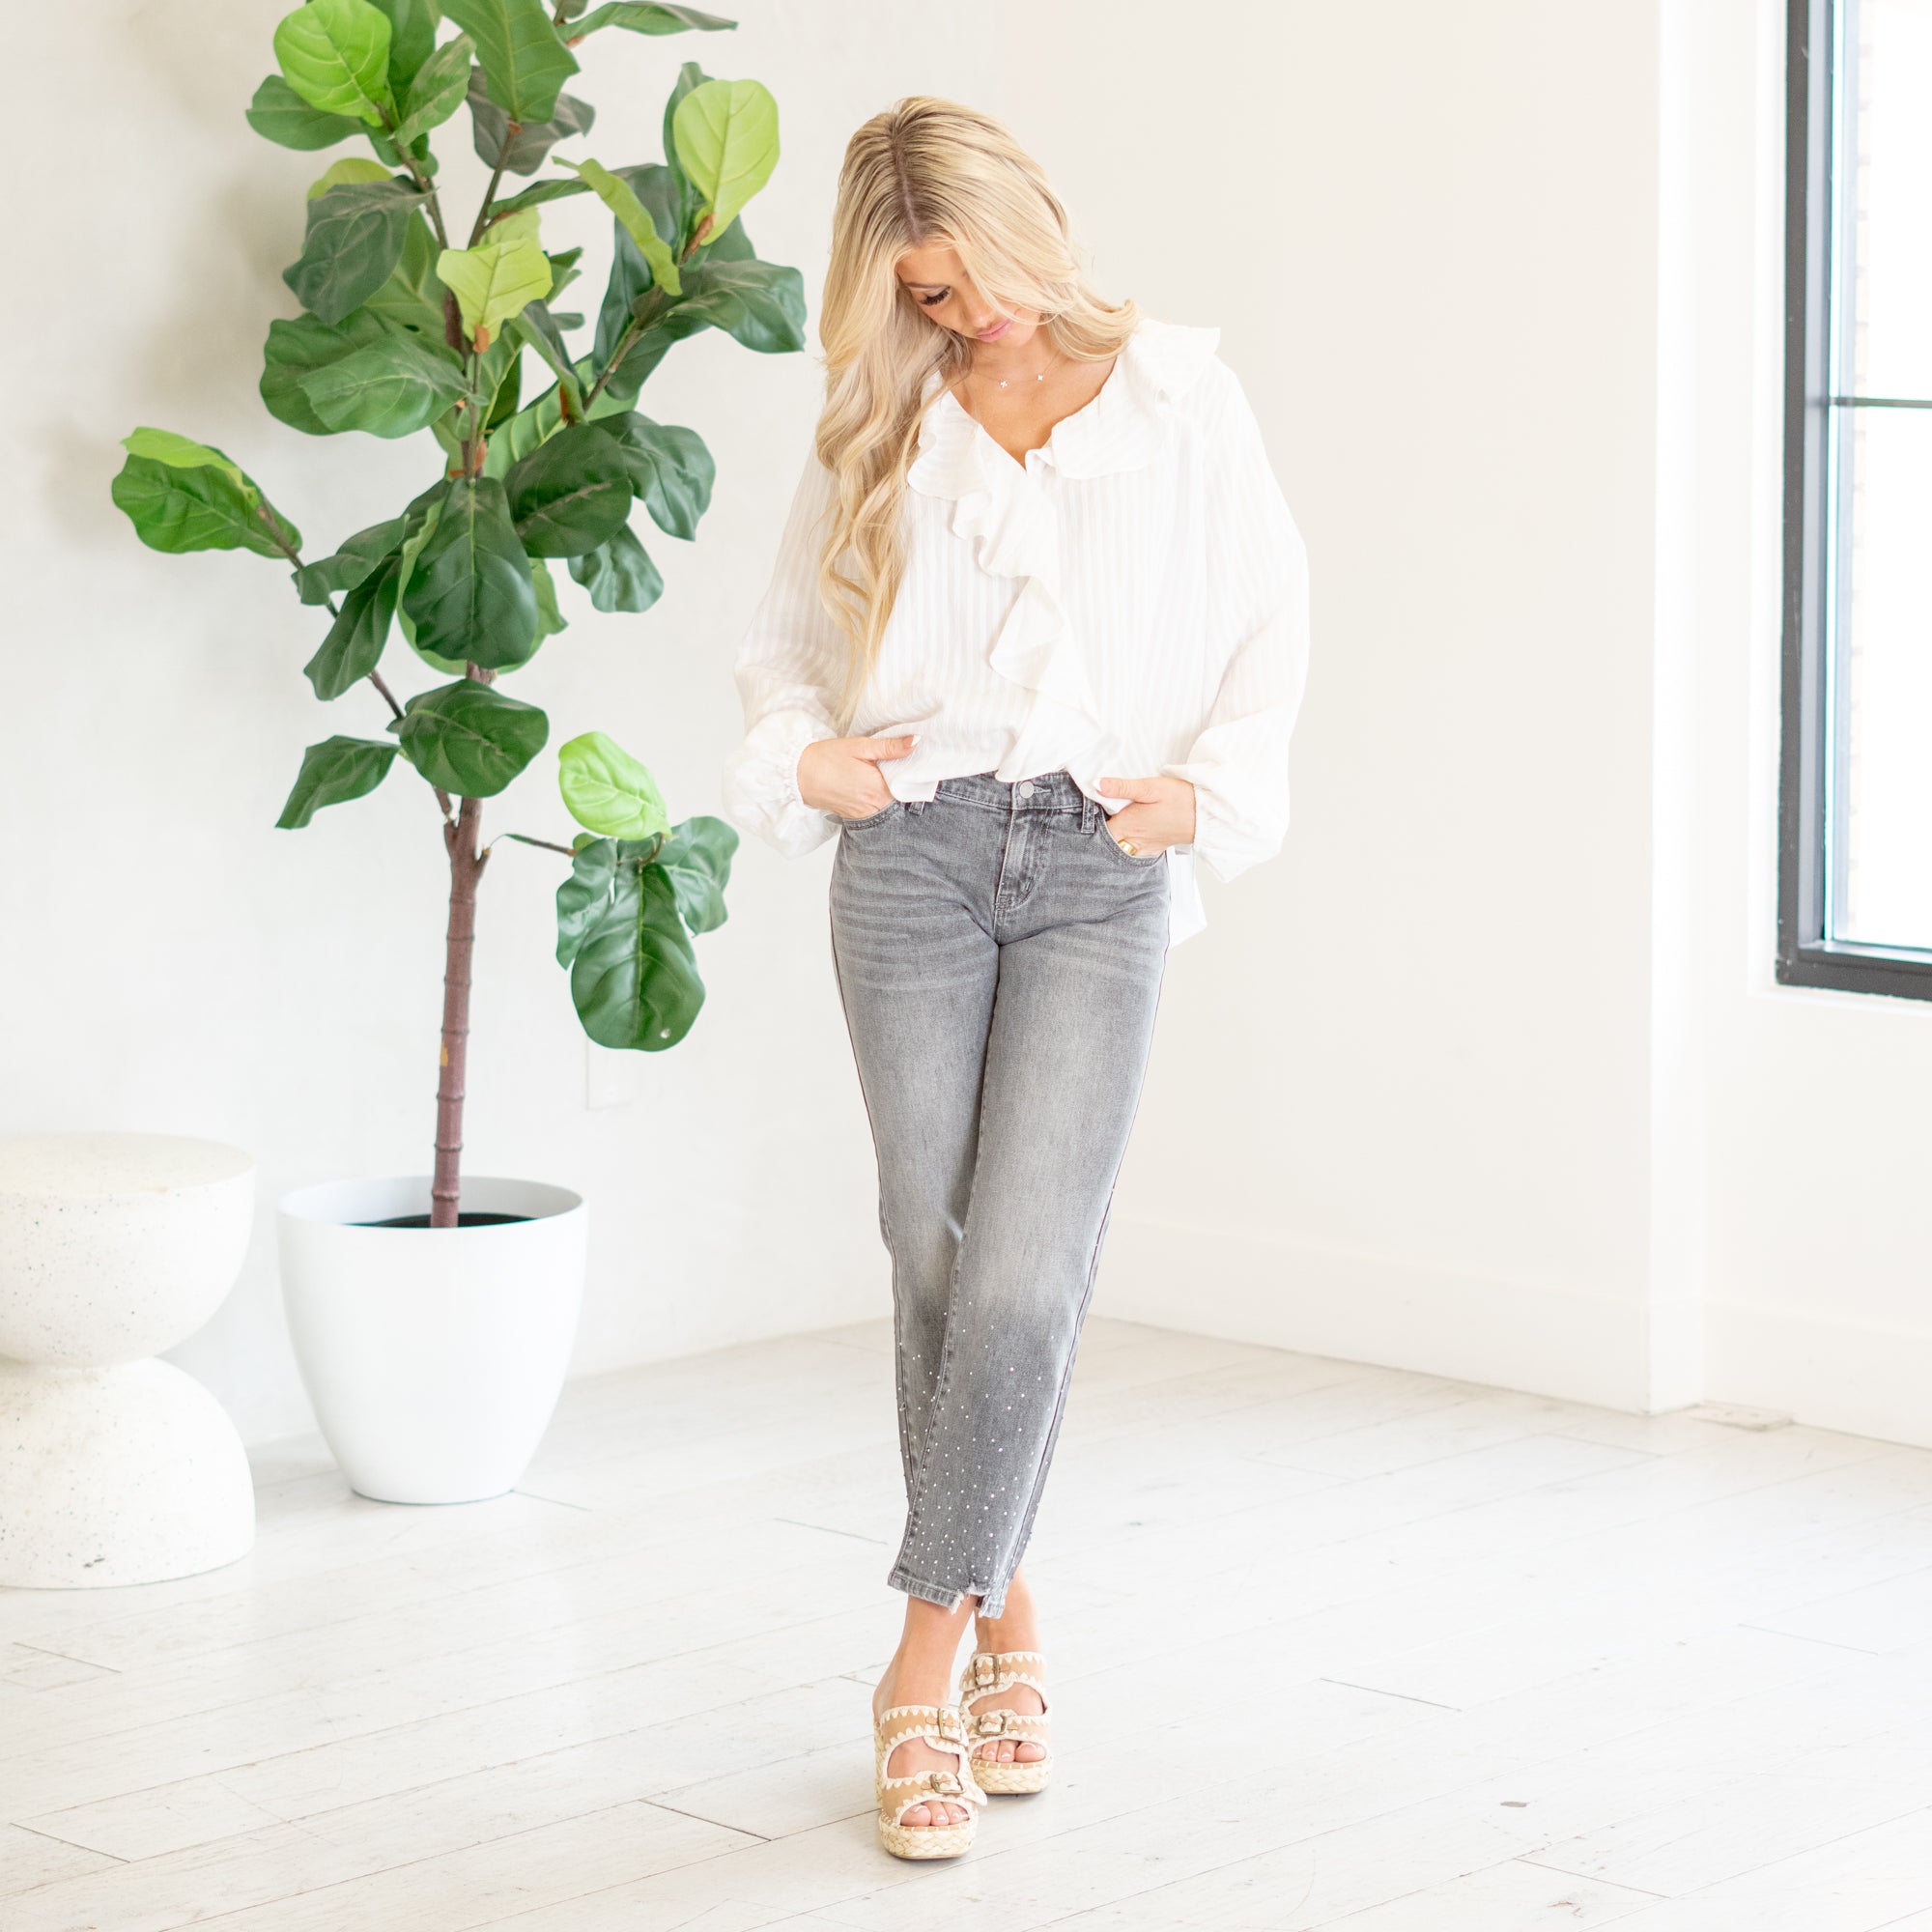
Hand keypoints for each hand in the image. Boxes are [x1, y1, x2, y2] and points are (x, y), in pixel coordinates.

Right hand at [799, 733, 917, 819]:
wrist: (796, 776)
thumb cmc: (825, 758)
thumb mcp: (859, 746)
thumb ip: (889, 747)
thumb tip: (915, 742)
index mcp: (879, 788)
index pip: (910, 783)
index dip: (911, 770)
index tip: (908, 757)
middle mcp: (875, 805)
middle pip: (901, 794)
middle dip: (900, 779)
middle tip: (891, 761)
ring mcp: (865, 814)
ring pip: (889, 802)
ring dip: (888, 789)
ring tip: (876, 772)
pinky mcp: (856, 816)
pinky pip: (876, 808)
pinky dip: (876, 797)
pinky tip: (867, 783)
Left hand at [1095, 773, 1195, 856]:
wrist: (1205, 815)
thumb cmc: (1181, 800)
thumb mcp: (1150, 787)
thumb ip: (1122, 788)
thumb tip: (1098, 785)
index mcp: (1128, 825)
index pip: (1098, 829)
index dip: (1092, 820)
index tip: (1092, 808)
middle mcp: (1133, 840)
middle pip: (1107, 840)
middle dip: (1102, 830)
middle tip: (1104, 814)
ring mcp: (1144, 847)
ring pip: (1120, 847)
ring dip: (1115, 837)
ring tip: (1118, 822)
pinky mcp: (1154, 848)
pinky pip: (1134, 851)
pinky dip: (1128, 844)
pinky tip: (1133, 832)